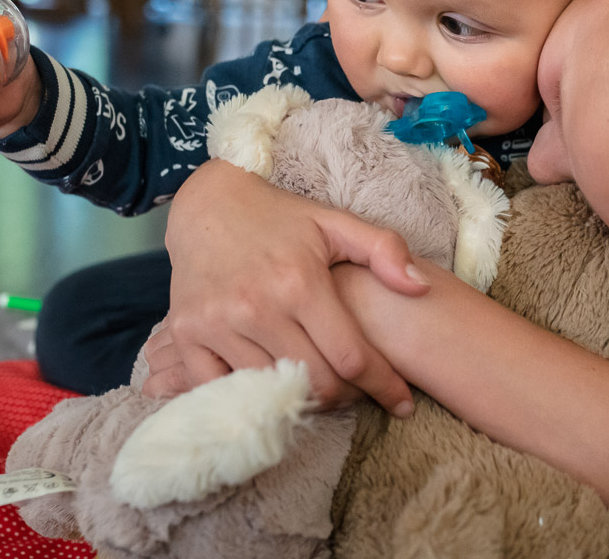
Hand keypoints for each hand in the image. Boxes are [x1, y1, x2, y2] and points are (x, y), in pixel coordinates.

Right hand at [145, 159, 430, 416]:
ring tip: (323, 393)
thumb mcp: (335, 223)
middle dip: (347, 397)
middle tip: (360, 395)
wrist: (207, 205)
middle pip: (315, 383)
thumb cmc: (280, 218)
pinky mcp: (186, 335)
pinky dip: (250, 400)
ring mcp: (217, 324)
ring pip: (271, 392)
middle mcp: (257, 307)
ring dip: (302, 400)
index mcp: (300, 282)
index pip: (351, 356)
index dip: (383, 385)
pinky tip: (273, 394)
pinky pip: (221, 390)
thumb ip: (384, 251)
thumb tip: (421, 289)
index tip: (403, 403)